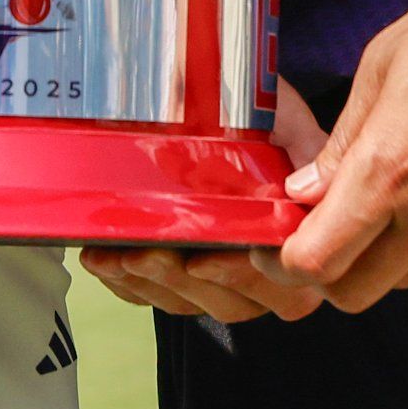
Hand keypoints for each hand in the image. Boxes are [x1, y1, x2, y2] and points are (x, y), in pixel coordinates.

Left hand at [79, 84, 332, 322]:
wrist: (221, 105)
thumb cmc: (258, 114)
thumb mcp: (284, 117)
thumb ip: (299, 142)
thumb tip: (305, 171)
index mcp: (299, 238)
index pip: (284, 282)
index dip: (242, 276)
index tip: (202, 258)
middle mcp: (265, 271)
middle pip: (233, 303)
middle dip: (183, 282)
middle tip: (147, 252)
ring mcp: (221, 279)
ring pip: (190, 303)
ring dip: (150, 283)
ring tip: (118, 254)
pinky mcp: (181, 280)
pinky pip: (154, 297)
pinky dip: (127, 282)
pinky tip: (102, 257)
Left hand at [274, 0, 407, 310]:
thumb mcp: (384, 63)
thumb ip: (341, 141)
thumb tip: (305, 192)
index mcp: (389, 170)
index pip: (315, 264)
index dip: (282, 260)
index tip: (274, 235)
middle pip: (353, 294)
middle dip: (325, 272)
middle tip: (316, 227)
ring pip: (400, 281)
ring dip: (374, 259)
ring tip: (371, 201)